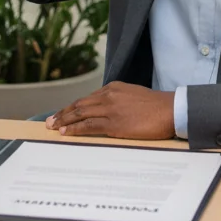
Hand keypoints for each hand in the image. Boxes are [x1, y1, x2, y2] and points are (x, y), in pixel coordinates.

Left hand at [46, 82, 175, 139]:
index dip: (72, 107)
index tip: (62, 113)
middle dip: (63, 113)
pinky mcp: (114, 122)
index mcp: (112, 88)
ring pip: (80, 113)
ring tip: (53, 127)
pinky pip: (89, 125)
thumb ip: (118, 100)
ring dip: (64, 120)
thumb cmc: (156, 106)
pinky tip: (66, 132)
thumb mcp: (133, 95)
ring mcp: (110, 108)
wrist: (170, 109)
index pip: (87, 99)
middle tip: (49, 121)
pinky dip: (75, 129)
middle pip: (79, 105)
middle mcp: (108, 95)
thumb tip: (107, 111)